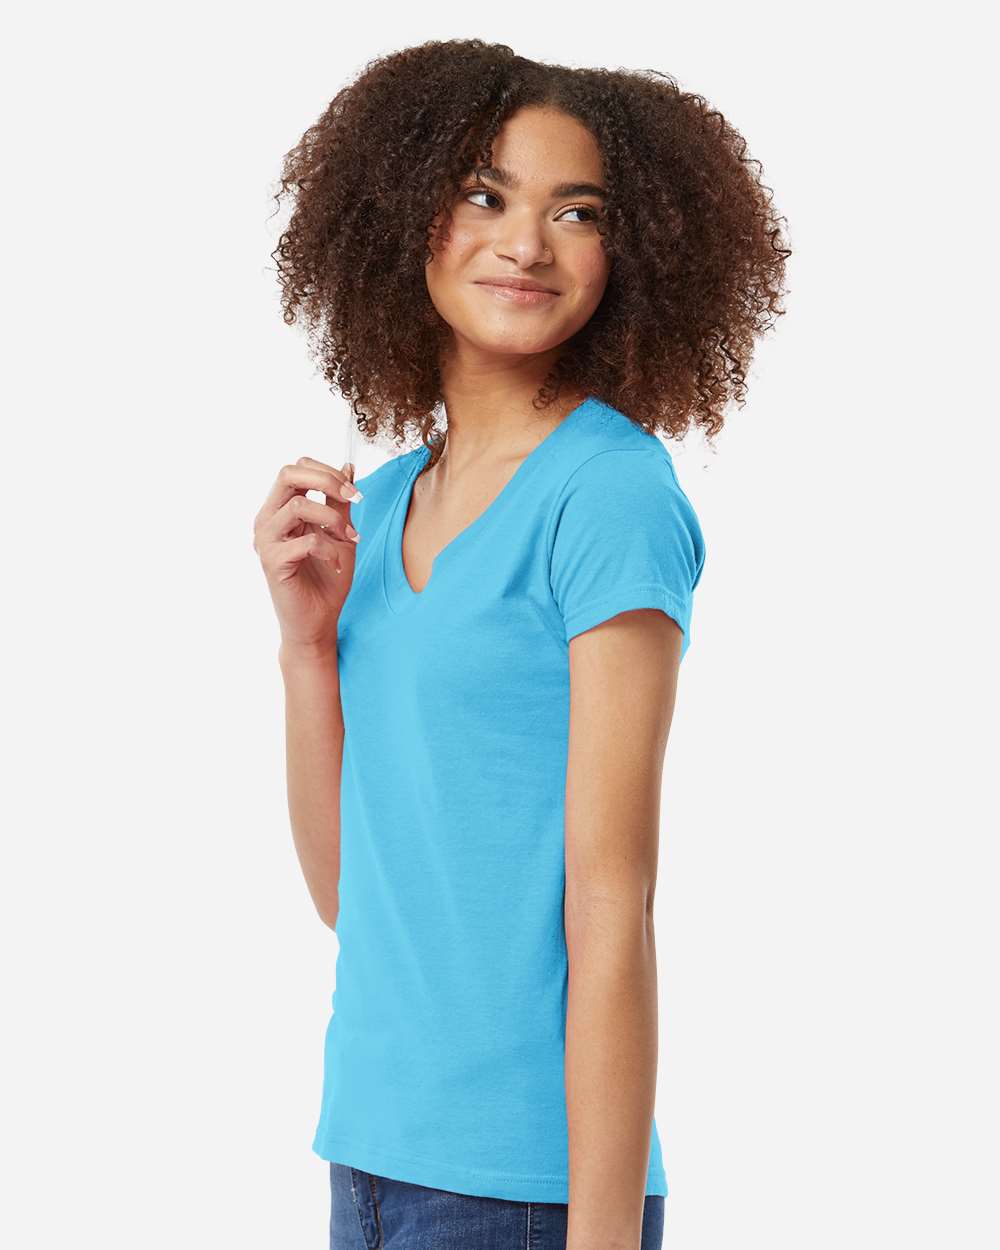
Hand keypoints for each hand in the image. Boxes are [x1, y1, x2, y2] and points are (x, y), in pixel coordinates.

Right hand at [253, 457, 362, 653]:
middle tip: (353, 497)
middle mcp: (267, 521)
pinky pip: (305, 541)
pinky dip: (329, 549)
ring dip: (332, 519)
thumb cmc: (327, 580)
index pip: (295, 470)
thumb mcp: (340, 534)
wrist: (318, 622)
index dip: (327, 472)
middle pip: (288, 475)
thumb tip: (348, 467)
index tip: (354, 491)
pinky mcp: (273, 563)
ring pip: (297, 506)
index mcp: (281, 510)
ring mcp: (266, 541)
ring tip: (349, 538)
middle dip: (326, 480)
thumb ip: (340, 502)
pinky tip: (337, 564)